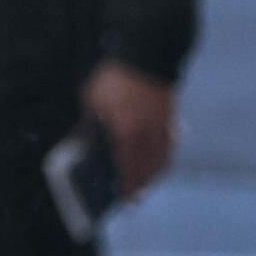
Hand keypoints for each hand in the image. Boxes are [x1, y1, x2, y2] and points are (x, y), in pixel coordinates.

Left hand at [82, 62, 178, 203]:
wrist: (145, 55)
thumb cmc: (114, 78)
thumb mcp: (93, 101)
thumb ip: (91, 126)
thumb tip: (85, 147)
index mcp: (126, 130)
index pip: (126, 167)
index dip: (126, 186)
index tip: (123, 200)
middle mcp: (147, 134)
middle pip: (147, 168)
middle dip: (141, 185)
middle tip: (133, 199)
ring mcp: (162, 127)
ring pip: (161, 160)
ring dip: (153, 176)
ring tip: (143, 185)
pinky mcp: (170, 120)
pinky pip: (168, 148)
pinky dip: (162, 160)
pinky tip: (155, 164)